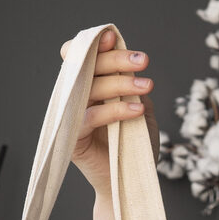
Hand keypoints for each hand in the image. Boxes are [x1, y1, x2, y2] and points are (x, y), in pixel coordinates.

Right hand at [59, 29, 159, 197]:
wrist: (129, 182)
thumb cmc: (134, 145)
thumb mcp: (141, 109)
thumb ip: (133, 86)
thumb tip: (130, 63)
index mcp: (89, 87)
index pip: (82, 58)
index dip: (94, 45)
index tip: (113, 37)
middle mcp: (76, 98)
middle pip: (87, 67)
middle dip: (116, 60)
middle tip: (143, 60)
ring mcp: (71, 117)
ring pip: (90, 89)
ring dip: (120, 83)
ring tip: (147, 86)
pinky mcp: (72, 138)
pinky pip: (90, 116)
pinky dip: (115, 110)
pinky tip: (136, 110)